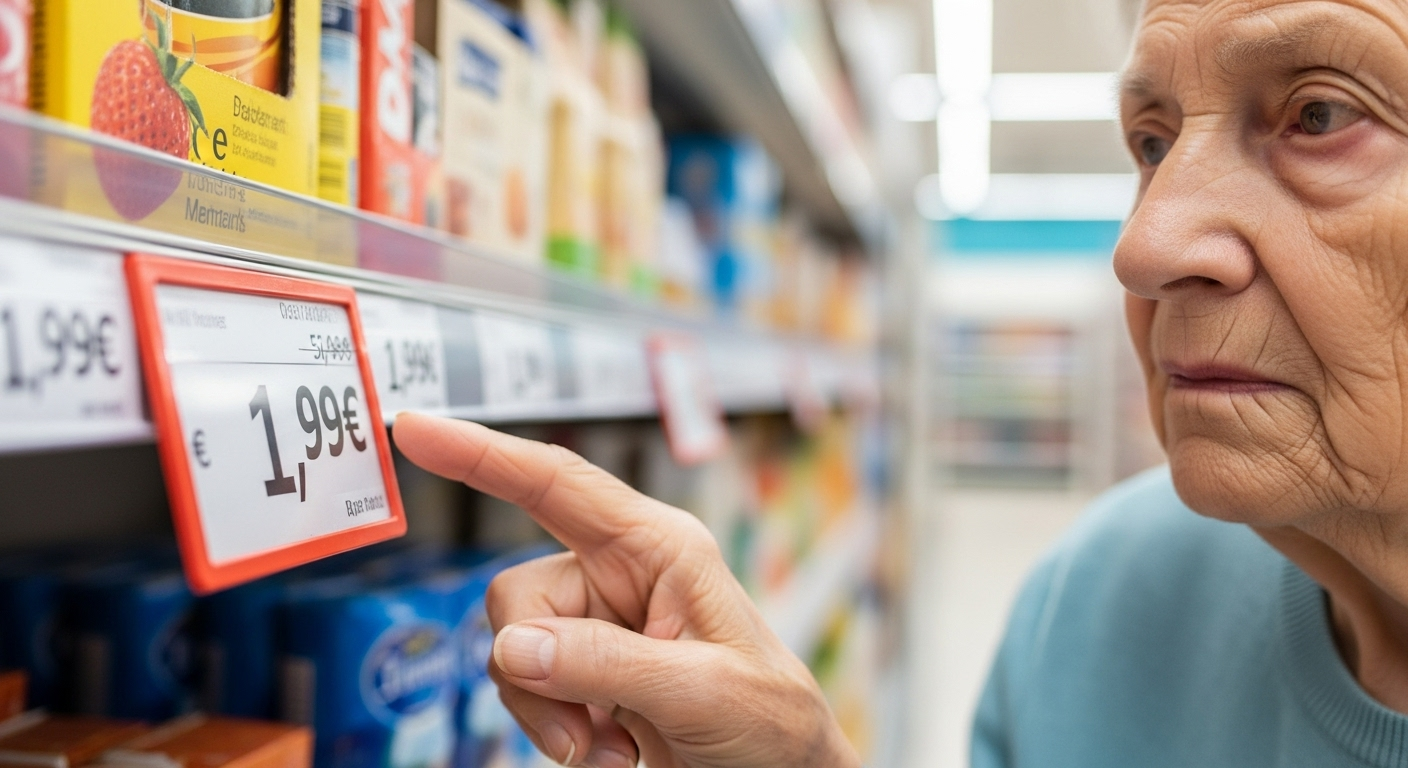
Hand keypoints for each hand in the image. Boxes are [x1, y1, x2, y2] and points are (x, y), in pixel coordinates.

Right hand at [394, 414, 861, 767]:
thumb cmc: (770, 721)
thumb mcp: (703, 691)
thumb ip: (607, 665)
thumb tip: (515, 649)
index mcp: (660, 547)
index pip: (558, 485)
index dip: (483, 454)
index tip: (416, 427)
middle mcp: (622, 573)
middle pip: (517, 595)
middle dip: (535, 672)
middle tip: (588, 733)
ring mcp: (599, 623)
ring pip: (514, 649)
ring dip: (548, 712)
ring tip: (612, 748)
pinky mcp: (585, 669)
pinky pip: (526, 686)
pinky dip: (554, 728)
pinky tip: (610, 751)